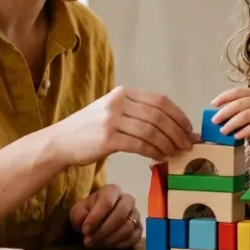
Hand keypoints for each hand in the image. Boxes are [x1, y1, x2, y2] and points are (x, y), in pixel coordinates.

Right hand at [50, 86, 195, 166]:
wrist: (60, 142)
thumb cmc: (90, 131)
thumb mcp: (113, 112)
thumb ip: (139, 115)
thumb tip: (173, 126)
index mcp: (123, 93)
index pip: (160, 101)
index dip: (179, 115)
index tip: (188, 129)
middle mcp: (118, 102)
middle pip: (159, 116)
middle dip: (177, 132)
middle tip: (187, 144)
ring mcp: (111, 119)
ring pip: (152, 131)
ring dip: (168, 144)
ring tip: (175, 153)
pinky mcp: (107, 138)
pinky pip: (140, 145)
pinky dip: (154, 152)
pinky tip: (159, 157)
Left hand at [69, 184, 142, 249]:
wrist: (95, 219)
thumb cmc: (87, 213)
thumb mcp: (78, 212)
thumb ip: (80, 216)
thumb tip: (88, 226)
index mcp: (112, 190)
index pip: (107, 202)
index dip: (96, 218)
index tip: (85, 230)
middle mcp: (127, 199)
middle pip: (120, 215)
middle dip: (103, 231)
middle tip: (89, 240)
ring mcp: (135, 213)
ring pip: (128, 227)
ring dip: (110, 239)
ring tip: (96, 243)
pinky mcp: (139, 228)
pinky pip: (134, 237)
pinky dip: (120, 244)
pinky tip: (108, 245)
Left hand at [210, 87, 249, 151]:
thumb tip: (230, 115)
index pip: (239, 92)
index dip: (225, 97)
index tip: (214, 103)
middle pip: (239, 104)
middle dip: (225, 112)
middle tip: (215, 120)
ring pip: (245, 115)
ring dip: (232, 123)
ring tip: (224, 131)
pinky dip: (243, 132)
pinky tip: (237, 136)